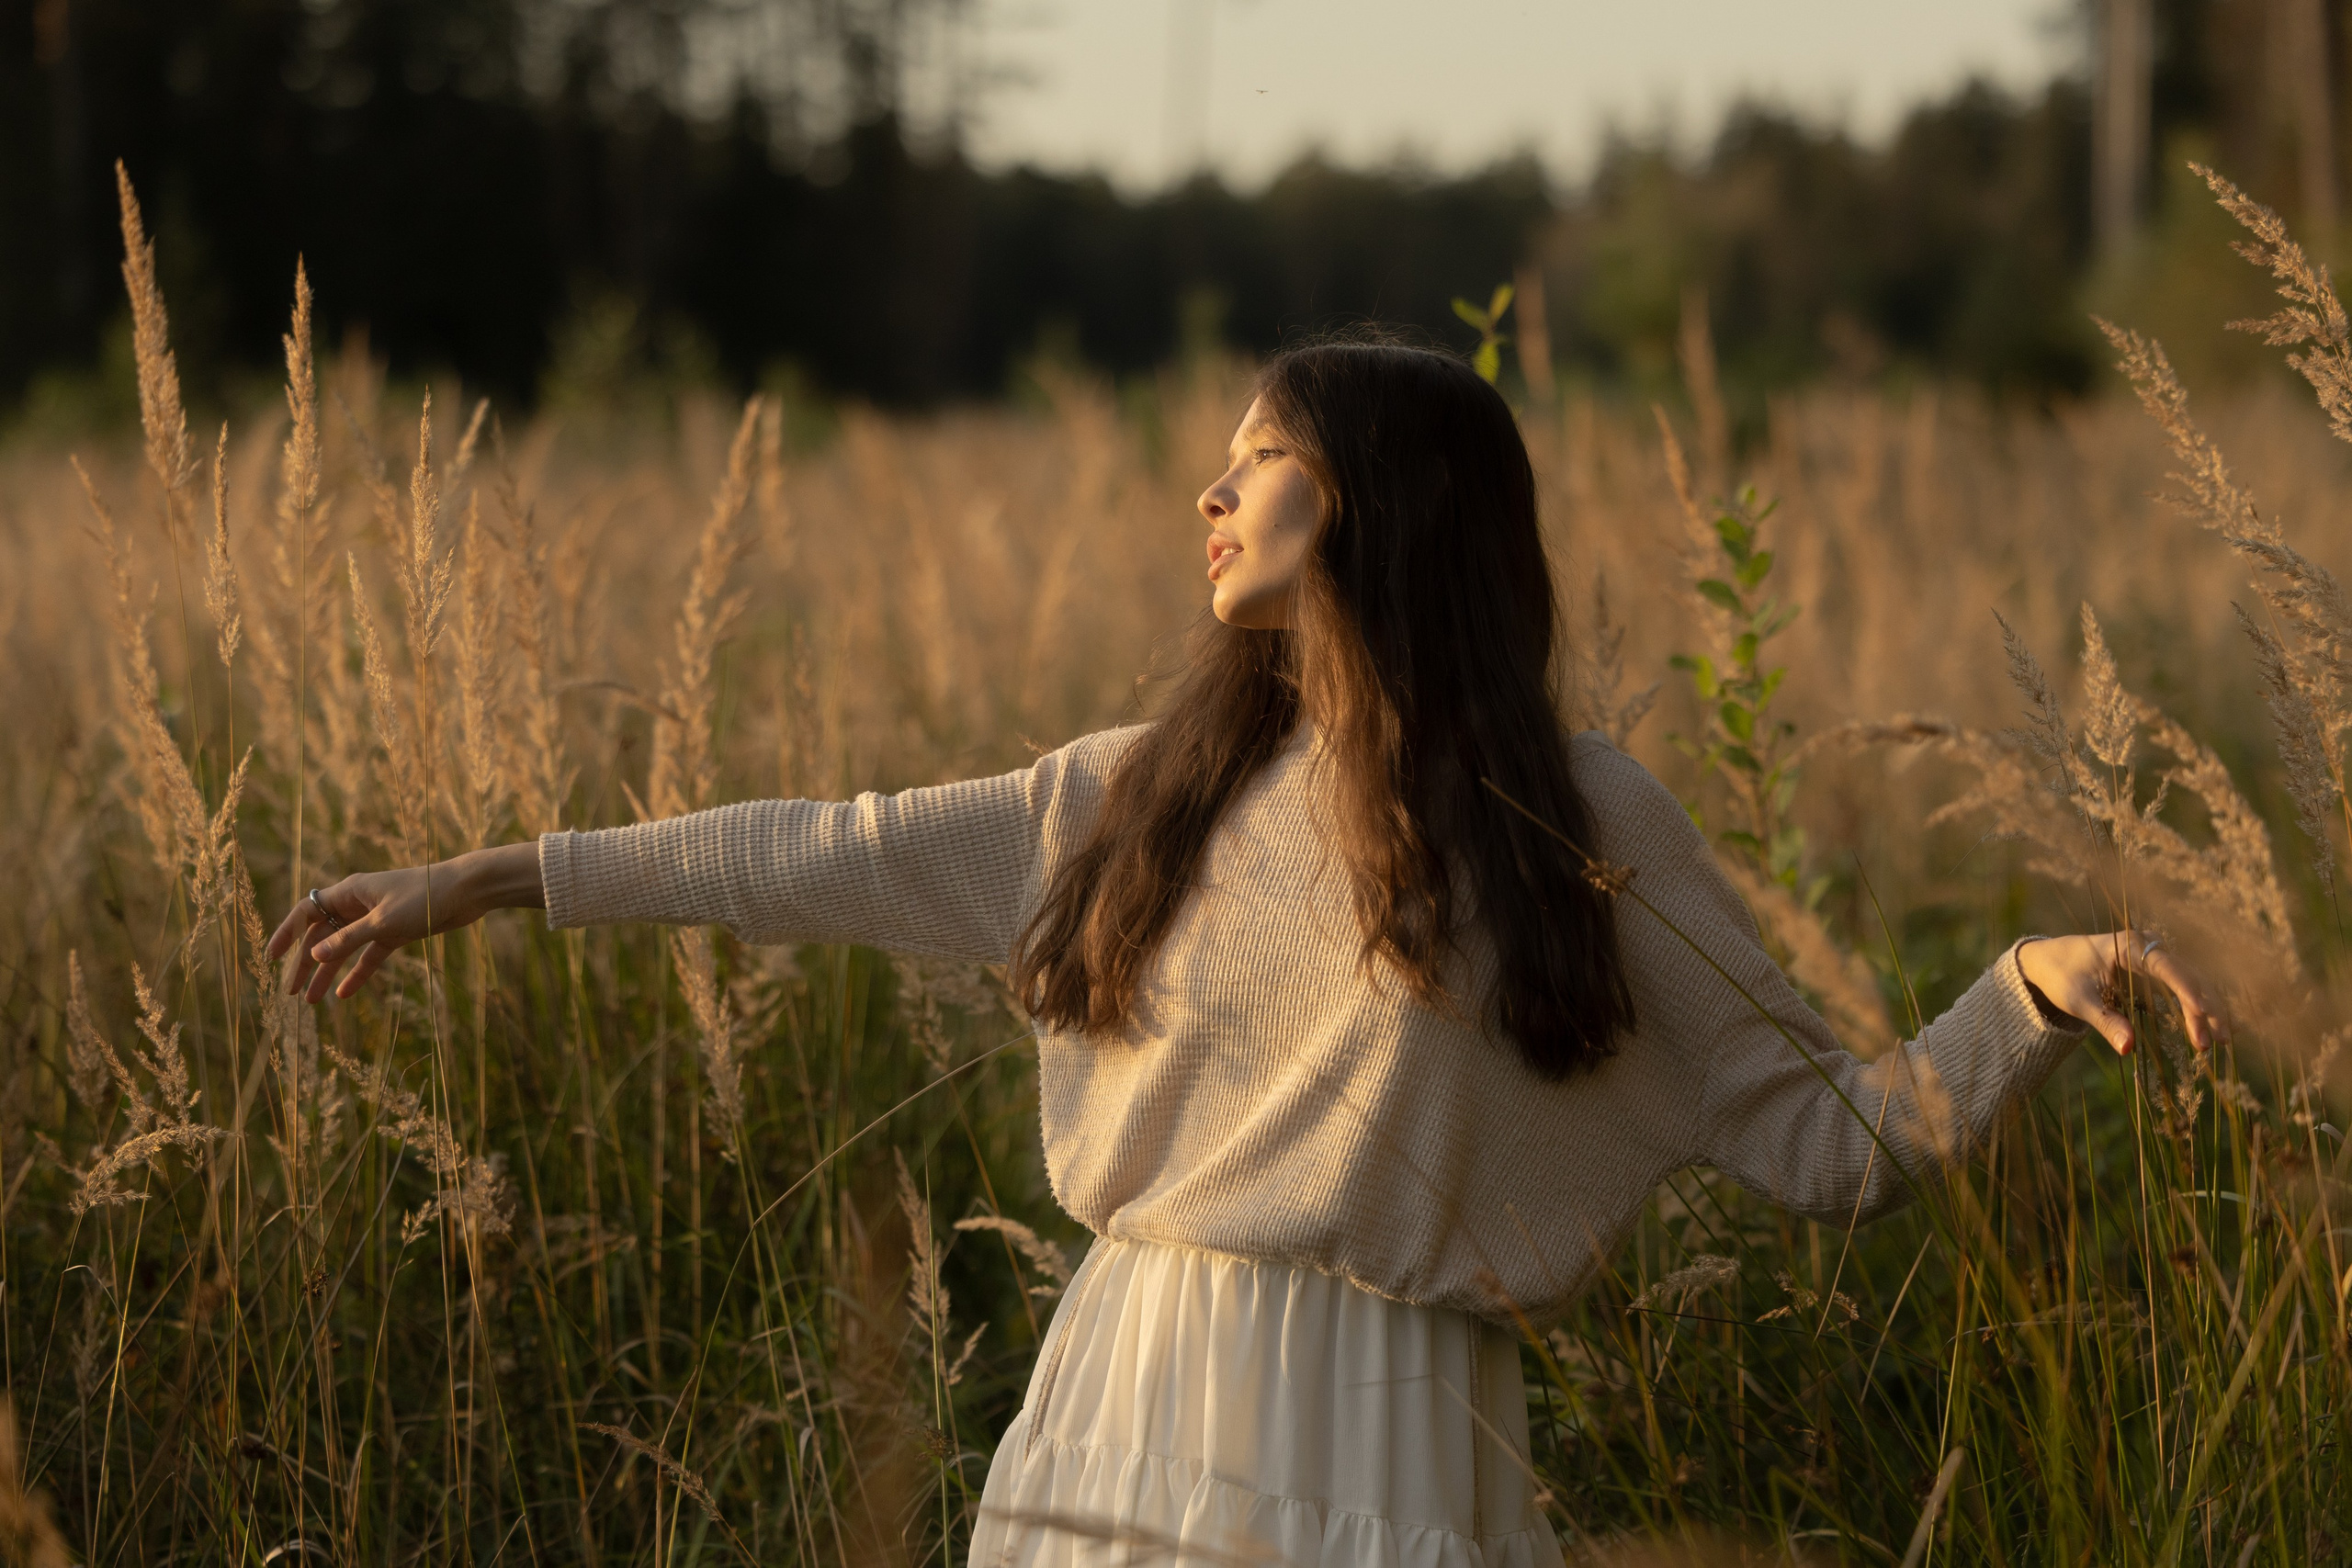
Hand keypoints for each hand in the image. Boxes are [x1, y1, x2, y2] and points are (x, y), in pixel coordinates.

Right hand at [265, 842, 543, 1001]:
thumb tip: (313, 956)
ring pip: (344, 948)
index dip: (287, 933)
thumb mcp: (383, 922)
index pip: (306, 912)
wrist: (467, 891)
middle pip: (322, 935)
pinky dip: (357, 973)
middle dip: (304, 962)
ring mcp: (377, 918)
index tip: (272, 958)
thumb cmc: (424, 897)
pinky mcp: (396, 931)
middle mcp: (358, 904)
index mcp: (349, 892)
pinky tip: (344, 994)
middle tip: (290, 991)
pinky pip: (369, 955)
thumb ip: (349, 939)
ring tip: (311, 1001)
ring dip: (327, 972)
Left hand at [2016, 930, 2226, 1055]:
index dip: (2186, 988)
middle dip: (2205, 1008)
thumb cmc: (2062, 975)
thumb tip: (2128, 1048)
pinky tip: (2213, 1029)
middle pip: (2187, 976)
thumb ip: (2104, 1022)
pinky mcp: (2159, 970)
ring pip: (2193, 982)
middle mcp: (2148, 945)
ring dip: (2208, 1011)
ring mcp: (2157, 955)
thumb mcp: (2077, 1000)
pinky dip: (2198, 1007)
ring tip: (2218, 1042)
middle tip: (2216, 1042)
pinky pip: (2185, 987)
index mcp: (2127, 946)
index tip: (2202, 1010)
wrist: (2051, 959)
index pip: (2165, 967)